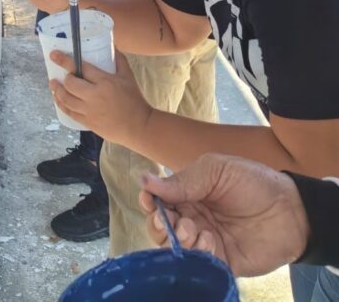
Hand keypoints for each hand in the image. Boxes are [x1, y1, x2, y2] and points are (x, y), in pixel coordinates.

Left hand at [50, 50, 152, 146]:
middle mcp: (94, 96)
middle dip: (62, 78)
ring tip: (53, 85)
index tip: (54, 55)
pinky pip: (70, 113)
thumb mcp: (128, 76)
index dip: (65, 60)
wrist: (139, 126)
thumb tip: (112, 45)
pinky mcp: (88, 123)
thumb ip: (119, 60)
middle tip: (58, 75)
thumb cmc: (134, 100)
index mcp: (104, 82)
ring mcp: (90, 111)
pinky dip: (62, 105)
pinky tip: (59, 100)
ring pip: (66, 100)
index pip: (81, 68)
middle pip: (70, 84)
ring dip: (57, 91)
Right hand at [138, 153, 309, 276]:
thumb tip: (144, 180)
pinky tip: (210, 242)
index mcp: (187, 192)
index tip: (149, 201)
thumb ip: (183, 180)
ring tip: (193, 230)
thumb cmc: (252, 182)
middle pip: (159, 227)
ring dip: (177, 241)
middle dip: (161, 224)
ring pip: (174, 248)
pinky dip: (197, 255)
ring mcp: (203, 240)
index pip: (156, 199)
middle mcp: (190, 217)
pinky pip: (197, 264)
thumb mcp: (216, 170)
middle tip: (177, 220)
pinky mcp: (218, 261)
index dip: (148, 201)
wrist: (290, 211)